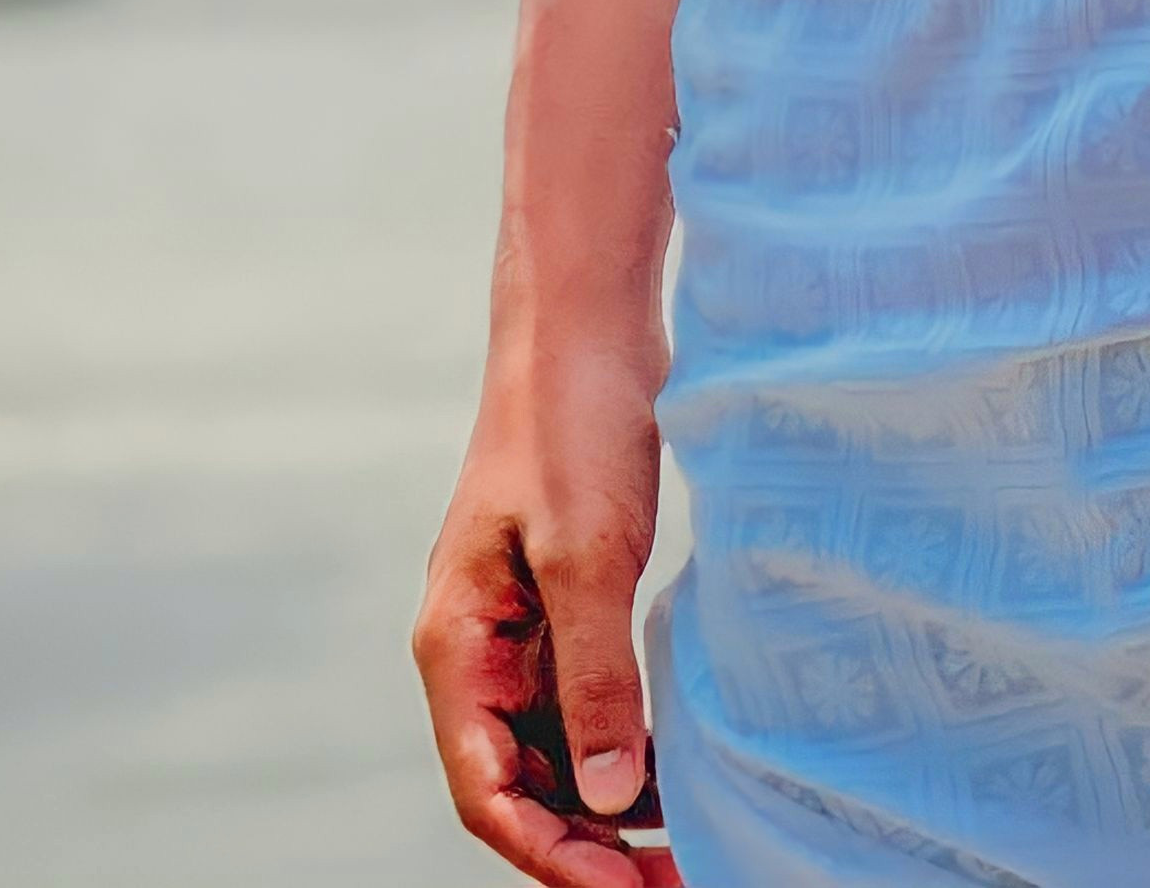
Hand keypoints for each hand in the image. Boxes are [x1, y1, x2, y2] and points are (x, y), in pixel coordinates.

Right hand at [415, 332, 679, 885]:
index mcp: (459, 644)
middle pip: (524, 785)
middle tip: (678, 882)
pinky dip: (628, 742)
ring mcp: (523, 626)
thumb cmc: (571, 420)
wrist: (586, 319)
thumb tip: (605, 799)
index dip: (553, 858)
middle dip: (589, 848)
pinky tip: (684, 766)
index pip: (492, 790)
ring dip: (613, 805)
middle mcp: (481, 649)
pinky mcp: (567, 599)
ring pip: (559, 749)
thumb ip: (593, 677)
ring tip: (690, 843)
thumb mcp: (589, 554)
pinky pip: (587, 699)